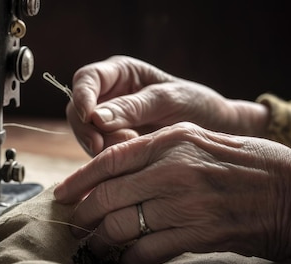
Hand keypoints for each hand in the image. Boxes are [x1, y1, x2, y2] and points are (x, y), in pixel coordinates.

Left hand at [54, 122, 290, 263]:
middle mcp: (174, 169)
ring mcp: (186, 204)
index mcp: (173, 140)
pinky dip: (131, 261)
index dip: (78, 180)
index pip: (109, 160)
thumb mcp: (204, 138)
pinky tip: (127, 263)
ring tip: (97, 247)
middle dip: (84, 214)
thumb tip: (117, 168)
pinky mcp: (199, 235)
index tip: (62, 194)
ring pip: (123, 225)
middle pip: (108, 196)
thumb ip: (161, 149)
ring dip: (103, 241)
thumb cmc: (253, 164)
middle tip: (76, 225)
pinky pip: (149, 251)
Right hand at [67, 55, 268, 156]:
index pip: (86, 79)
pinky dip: (107, 160)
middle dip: (88, 130)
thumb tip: (95, 118)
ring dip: (100, 147)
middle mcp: (108, 95)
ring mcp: (108, 122)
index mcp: (119, 73)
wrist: (213, 131)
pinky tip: (130, 162)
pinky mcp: (113, 144)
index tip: (89, 117)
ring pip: (85, 135)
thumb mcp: (168, 100)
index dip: (81, 96)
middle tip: (106, 146)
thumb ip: (133, 107)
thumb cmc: (196, 105)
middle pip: (77, 110)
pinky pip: (97, 153)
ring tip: (133, 148)